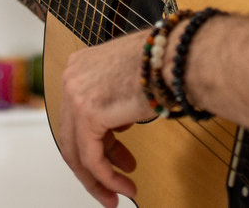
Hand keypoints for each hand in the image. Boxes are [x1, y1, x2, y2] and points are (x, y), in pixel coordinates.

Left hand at [54, 34, 152, 205]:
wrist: (176, 56)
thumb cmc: (163, 60)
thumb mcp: (128, 78)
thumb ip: (114, 99)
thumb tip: (116, 124)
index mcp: (80, 65)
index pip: (76, 115)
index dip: (94, 141)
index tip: (111, 158)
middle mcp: (72, 77)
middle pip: (72, 134)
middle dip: (94, 165)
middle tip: (110, 184)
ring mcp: (75, 94)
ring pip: (77, 150)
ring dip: (99, 178)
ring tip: (119, 192)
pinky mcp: (87, 112)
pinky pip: (92, 157)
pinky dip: (106, 177)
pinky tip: (122, 187)